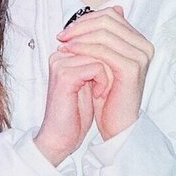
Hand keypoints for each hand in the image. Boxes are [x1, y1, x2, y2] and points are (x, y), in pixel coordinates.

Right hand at [33, 51, 109, 165]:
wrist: (61, 136)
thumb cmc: (76, 111)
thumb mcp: (89, 79)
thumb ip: (96, 59)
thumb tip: (116, 43)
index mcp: (63, 53)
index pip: (95, 38)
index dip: (108, 58)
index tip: (105, 79)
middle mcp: (59, 54)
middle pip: (98, 44)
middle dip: (108, 65)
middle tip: (103, 86)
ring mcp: (61, 64)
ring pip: (100, 55)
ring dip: (107, 75)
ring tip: (100, 91)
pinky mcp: (65, 75)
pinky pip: (97, 67)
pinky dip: (103, 82)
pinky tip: (97, 94)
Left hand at [56, 6, 153, 140]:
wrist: (116, 125)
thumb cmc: (108, 95)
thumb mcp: (103, 61)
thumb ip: (103, 38)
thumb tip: (109, 10)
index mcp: (139, 41)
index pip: (110, 15)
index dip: (86, 19)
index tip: (67, 30)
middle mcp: (144, 46)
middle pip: (107, 20)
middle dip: (80, 25)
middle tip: (62, 35)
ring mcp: (140, 56)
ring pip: (104, 33)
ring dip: (79, 36)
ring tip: (63, 44)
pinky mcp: (131, 68)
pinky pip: (103, 50)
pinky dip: (83, 48)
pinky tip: (70, 52)